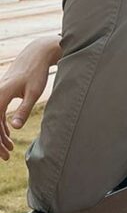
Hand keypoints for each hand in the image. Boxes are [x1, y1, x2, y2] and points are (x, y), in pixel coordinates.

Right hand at [0, 36, 61, 159]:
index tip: (5, 154)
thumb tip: (15, 127)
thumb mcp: (33, 92)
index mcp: (0, 95)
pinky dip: (1, 124)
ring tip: (9, 149)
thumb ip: (24, 109)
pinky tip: (8, 134)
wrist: (36, 55)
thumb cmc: (37, 73)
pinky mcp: (1, 92)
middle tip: (7, 157)